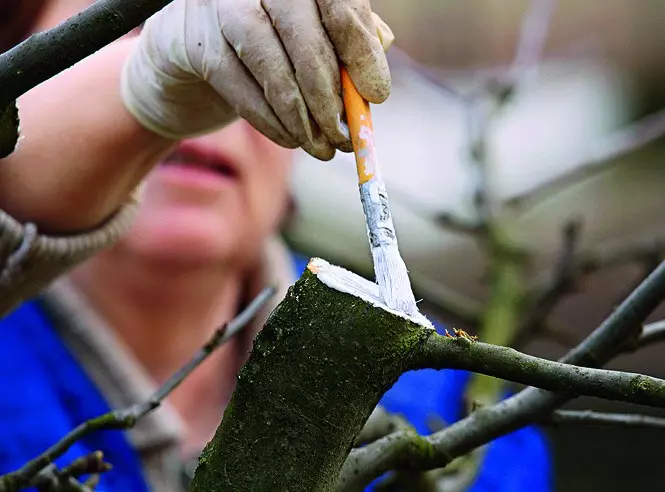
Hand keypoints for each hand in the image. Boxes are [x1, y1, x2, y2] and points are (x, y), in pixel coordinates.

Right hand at [121, 0, 393, 159]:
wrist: (187, 57)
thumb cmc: (264, 48)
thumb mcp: (309, 40)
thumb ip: (344, 45)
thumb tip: (375, 76)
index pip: (337, 3)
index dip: (360, 51)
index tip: (376, 95)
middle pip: (306, 38)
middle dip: (331, 97)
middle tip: (345, 137)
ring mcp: (219, 7)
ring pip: (273, 68)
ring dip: (303, 119)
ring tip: (322, 148)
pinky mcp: (194, 43)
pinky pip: (242, 91)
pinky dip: (272, 124)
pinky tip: (291, 140)